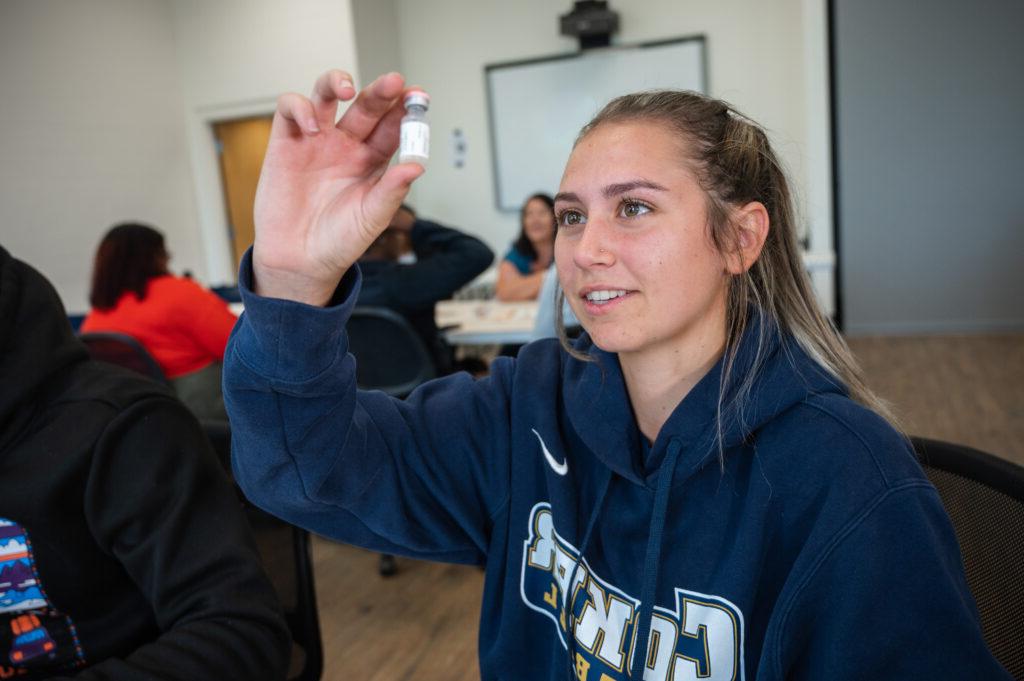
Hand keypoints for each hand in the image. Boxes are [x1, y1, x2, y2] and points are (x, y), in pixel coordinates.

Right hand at [252, 69, 424, 304]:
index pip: (392, 127)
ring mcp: (316, 140)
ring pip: (327, 95)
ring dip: (337, 82)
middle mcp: (346, 145)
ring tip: (348, 90)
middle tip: (393, 84)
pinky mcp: (285, 142)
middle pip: (365, 106)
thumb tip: (417, 166)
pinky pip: (290, 109)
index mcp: (372, 161)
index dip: (405, 110)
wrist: (299, 261)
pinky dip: (300, 107)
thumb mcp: (371, 219)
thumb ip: (392, 191)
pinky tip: (313, 125)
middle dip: (380, 92)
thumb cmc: (338, 242)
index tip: (418, 99)